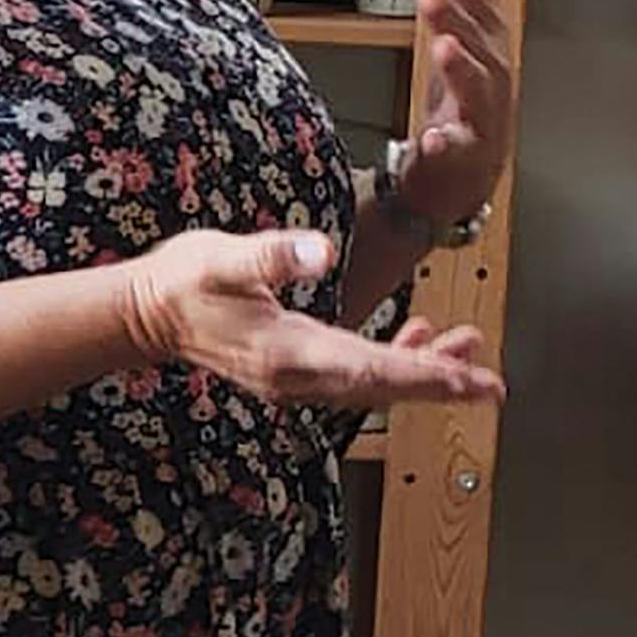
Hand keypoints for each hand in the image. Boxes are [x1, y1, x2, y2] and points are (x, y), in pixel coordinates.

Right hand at [124, 228, 503, 409]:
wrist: (146, 313)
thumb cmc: (184, 281)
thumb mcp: (223, 257)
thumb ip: (272, 255)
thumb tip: (322, 250)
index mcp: (288, 353)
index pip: (369, 369)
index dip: (422, 375)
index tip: (466, 381)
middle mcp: (298, 376)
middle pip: (382, 387)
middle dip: (439, 384)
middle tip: (491, 385)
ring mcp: (296, 378)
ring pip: (373, 383)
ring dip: (423, 372)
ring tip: (470, 355)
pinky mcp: (296, 367)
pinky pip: (356, 373)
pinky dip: (392, 362)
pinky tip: (418, 341)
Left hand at [392, 0, 518, 232]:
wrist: (469, 169)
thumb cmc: (472, 91)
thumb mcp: (475, 25)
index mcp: (485, 34)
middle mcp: (488, 68)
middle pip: (475, 34)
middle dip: (456, 10)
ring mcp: (479, 111)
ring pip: (473, 84)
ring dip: (459, 65)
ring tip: (441, 44)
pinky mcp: (464, 152)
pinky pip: (458, 147)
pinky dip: (447, 142)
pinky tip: (433, 137)